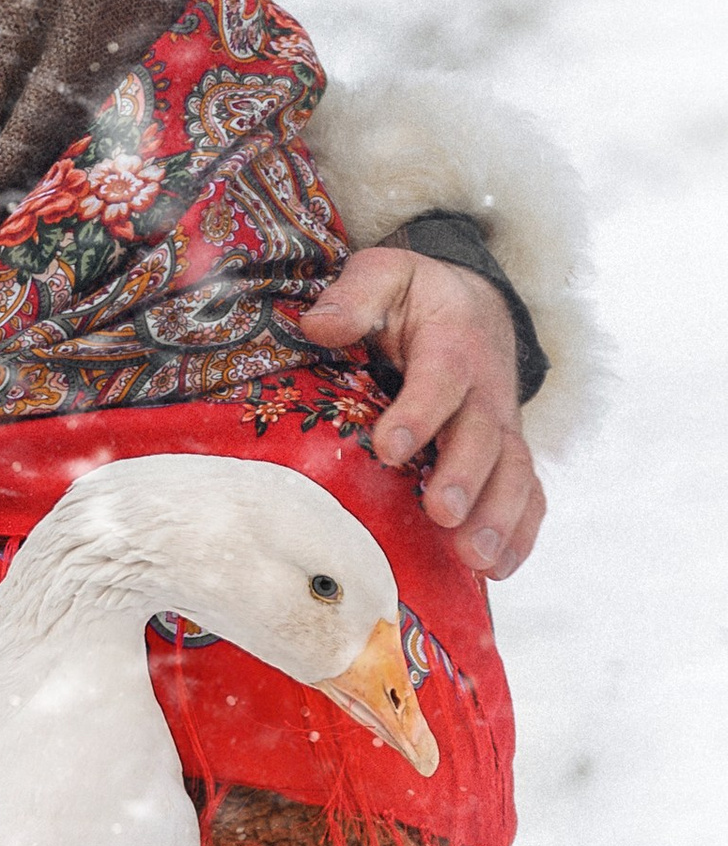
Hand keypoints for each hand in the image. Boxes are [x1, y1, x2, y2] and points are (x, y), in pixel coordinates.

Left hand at [299, 248, 544, 579]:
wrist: (474, 306)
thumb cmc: (417, 298)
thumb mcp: (385, 274)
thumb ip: (357, 292)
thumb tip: (319, 324)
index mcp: (452, 342)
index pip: (441, 377)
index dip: (419, 412)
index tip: (390, 447)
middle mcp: (485, 390)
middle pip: (483, 436)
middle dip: (466, 477)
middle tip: (443, 514)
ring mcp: (501, 427)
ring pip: (513, 473)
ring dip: (500, 517)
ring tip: (477, 558)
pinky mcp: (507, 456)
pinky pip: (526, 494)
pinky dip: (521, 532)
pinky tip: (498, 570)